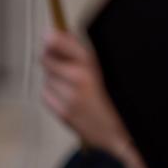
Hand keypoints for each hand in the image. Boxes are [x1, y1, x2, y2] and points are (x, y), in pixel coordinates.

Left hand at [41, 32, 134, 161]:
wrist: (121, 132)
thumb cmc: (116, 99)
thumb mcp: (104, 70)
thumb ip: (80, 53)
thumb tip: (58, 35)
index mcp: (93, 65)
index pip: (64, 45)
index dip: (54, 38)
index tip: (49, 34)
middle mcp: (79, 79)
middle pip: (48, 60)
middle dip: (50, 57)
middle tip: (58, 60)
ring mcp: (68, 97)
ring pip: (46, 78)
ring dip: (52, 77)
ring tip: (68, 83)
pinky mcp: (62, 112)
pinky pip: (46, 95)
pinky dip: (52, 92)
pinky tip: (66, 96)